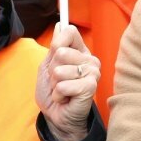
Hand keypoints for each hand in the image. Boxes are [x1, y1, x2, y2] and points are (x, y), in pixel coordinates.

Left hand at [35, 24, 100, 140]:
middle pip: (61, 51)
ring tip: (61, 90)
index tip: (54, 58)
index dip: (56, 44)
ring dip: (54, 84)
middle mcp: (89, 59)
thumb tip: (60, 24)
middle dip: (52, 69)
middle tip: (58, 80)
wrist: (57, 116)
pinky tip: (65, 98)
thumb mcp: (48, 66)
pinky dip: (58, 94)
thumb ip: (55, 46)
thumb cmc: (53, 92)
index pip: (69, 32)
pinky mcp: (90, 86)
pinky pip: (63, 85)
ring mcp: (92, 72)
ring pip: (60, 70)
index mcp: (80, 51)